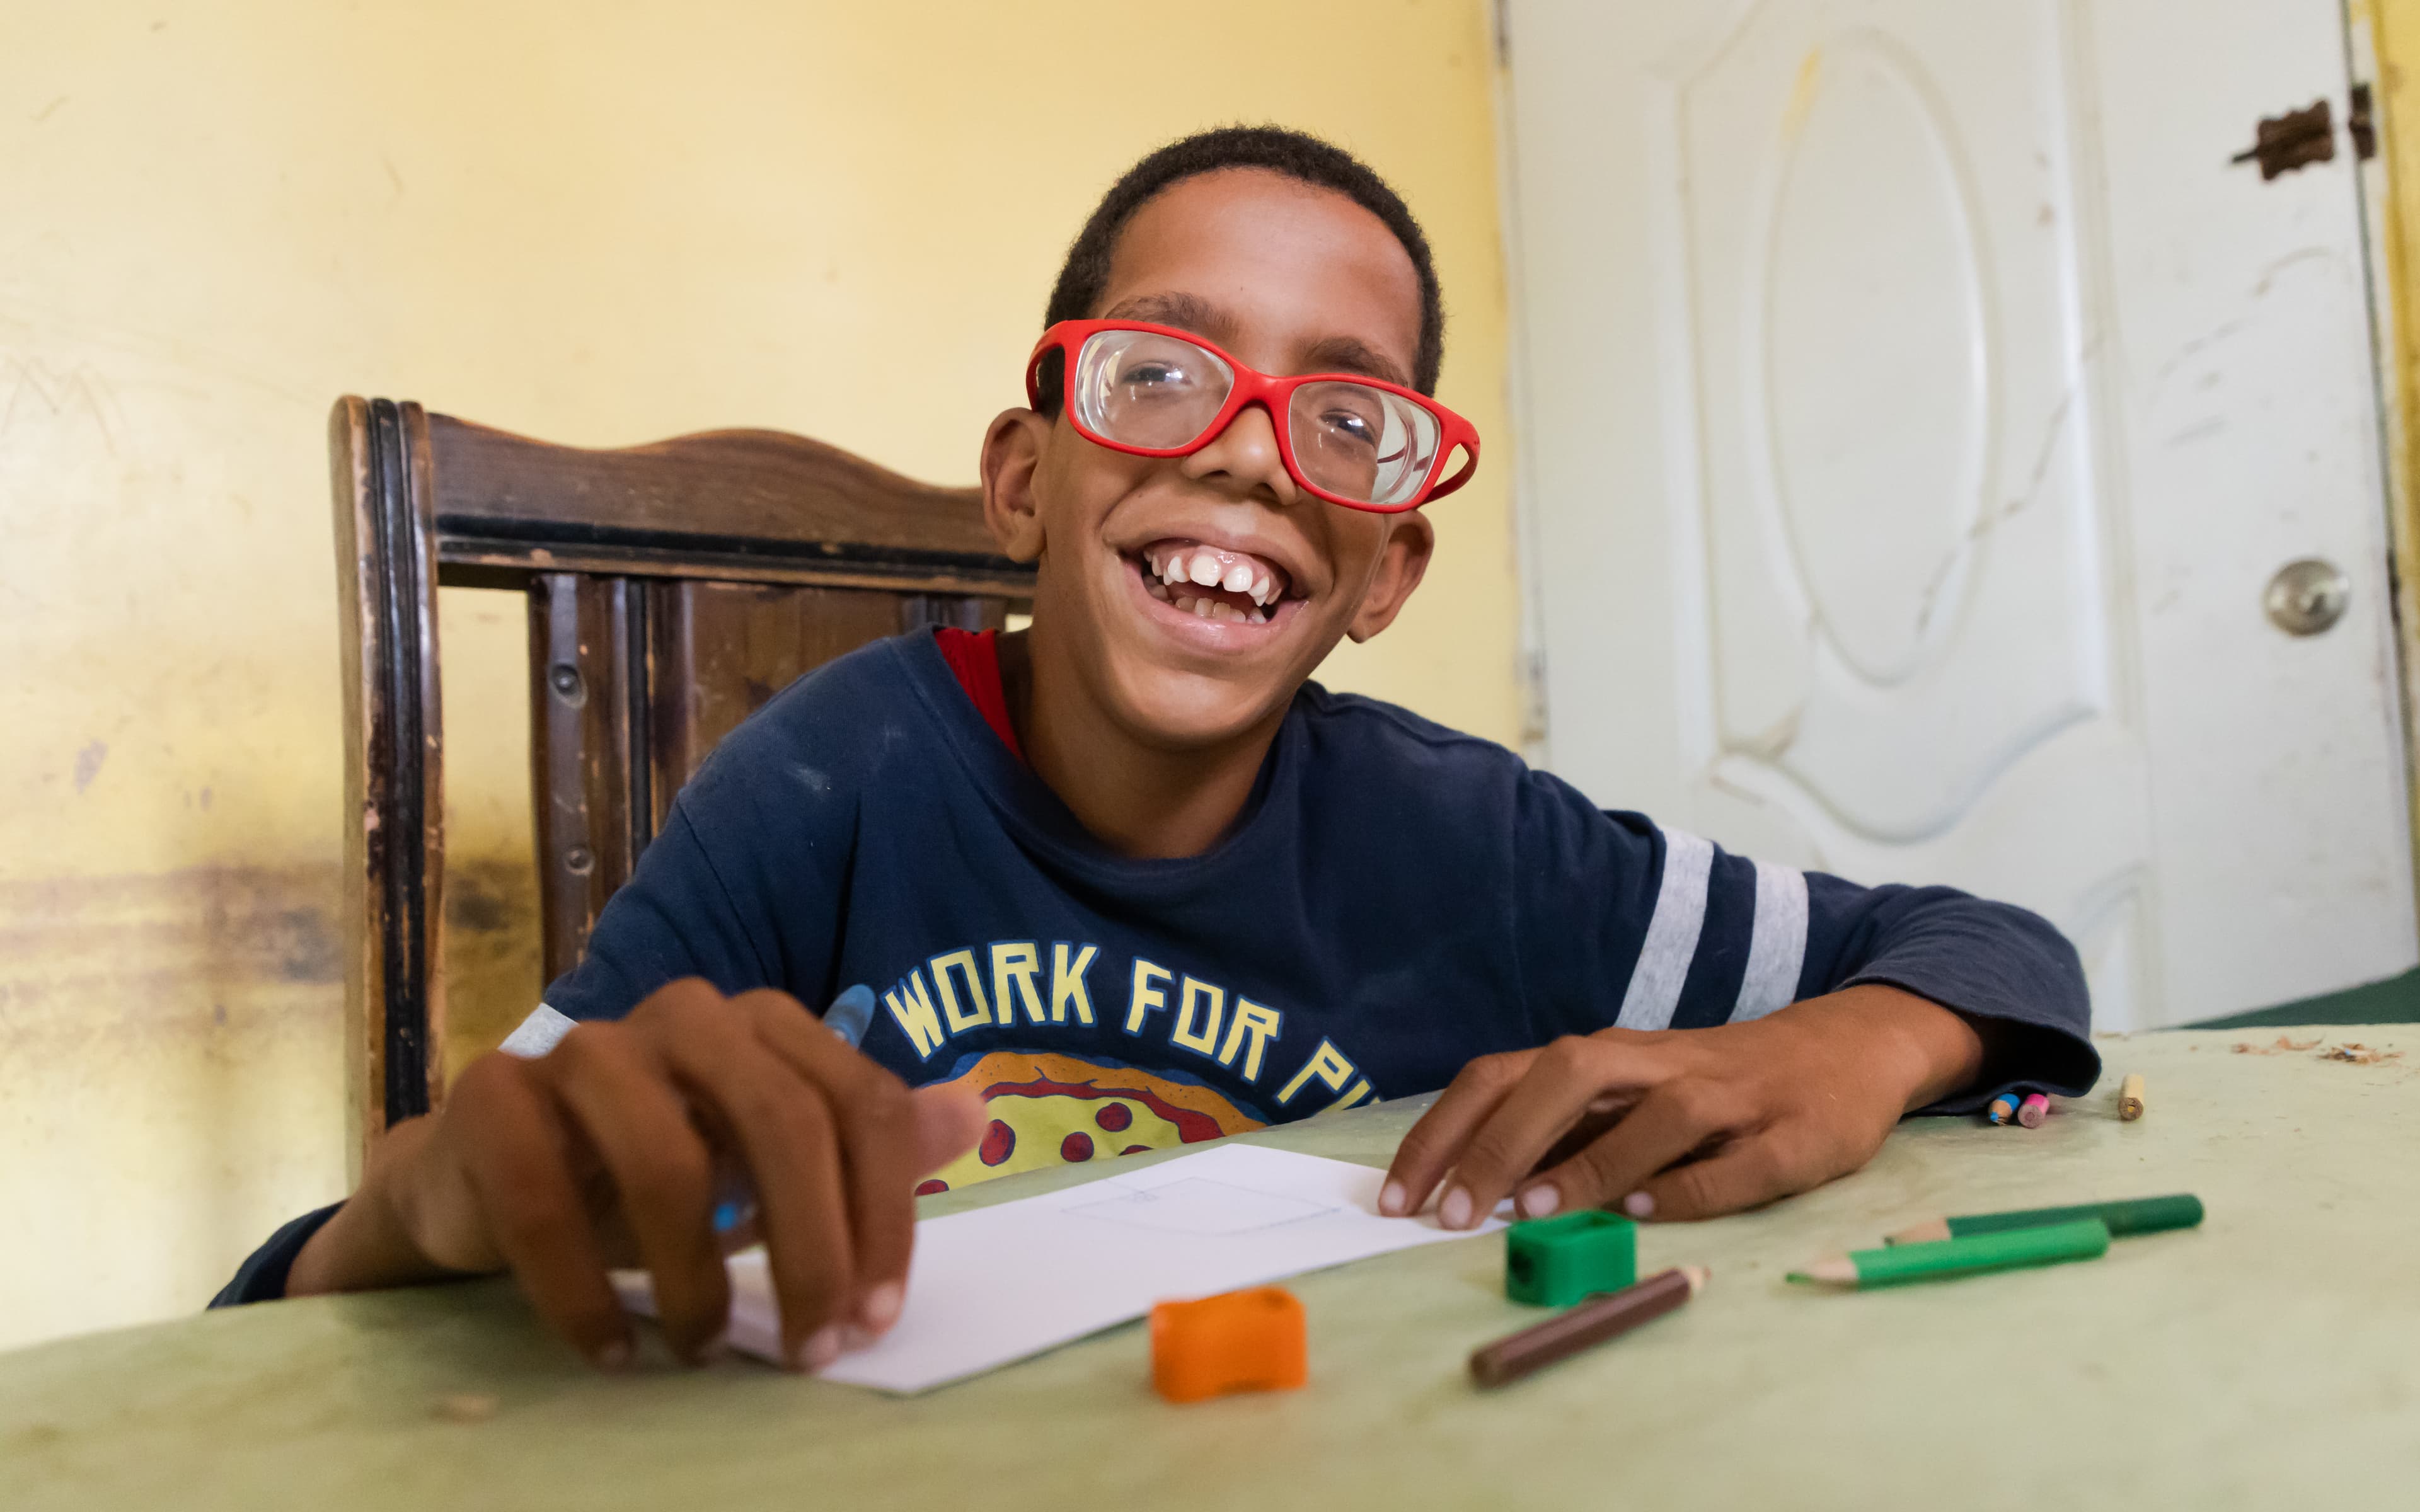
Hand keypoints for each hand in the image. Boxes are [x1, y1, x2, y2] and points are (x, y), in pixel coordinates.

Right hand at [287, 978, 985, 1370]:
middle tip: (813, 1348)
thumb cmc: (647, 1170)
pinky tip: (613, 1352)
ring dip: (697, 1281)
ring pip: (668, 1163)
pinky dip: (586, 1296)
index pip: (862, 1101)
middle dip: (812, 1249)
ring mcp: (584, 1047)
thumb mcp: (765, 1159)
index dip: (884, 1214)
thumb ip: (862, 1138)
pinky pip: (547, 1205)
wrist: (486, 1173)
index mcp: (764, 1022)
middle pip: (783, 1120)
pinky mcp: (495, 1097)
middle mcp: (684, 1014)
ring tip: (703, 1350)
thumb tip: (976, 1111)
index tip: (877, 1317)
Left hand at [1378, 985, 1982, 1227]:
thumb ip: (1559, 1131)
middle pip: (1565, 1075)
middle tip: (1450, 1211)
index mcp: (1604, 1058)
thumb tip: (1469, 1182)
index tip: (1398, 1195)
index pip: (1503, 1076)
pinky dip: (1688, 1187)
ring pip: (1654, 1113)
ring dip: (1590, 1159)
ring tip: (1532, 1209)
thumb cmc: (1709, 1085)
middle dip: (1499, 1141)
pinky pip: (1733, 1164)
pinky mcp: (1788, 1134)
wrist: (1845, 1049)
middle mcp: (1654, 1064)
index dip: (1444, 1130)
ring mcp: (1725, 1095)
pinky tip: (1645, 1213)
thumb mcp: (1624, 1096)